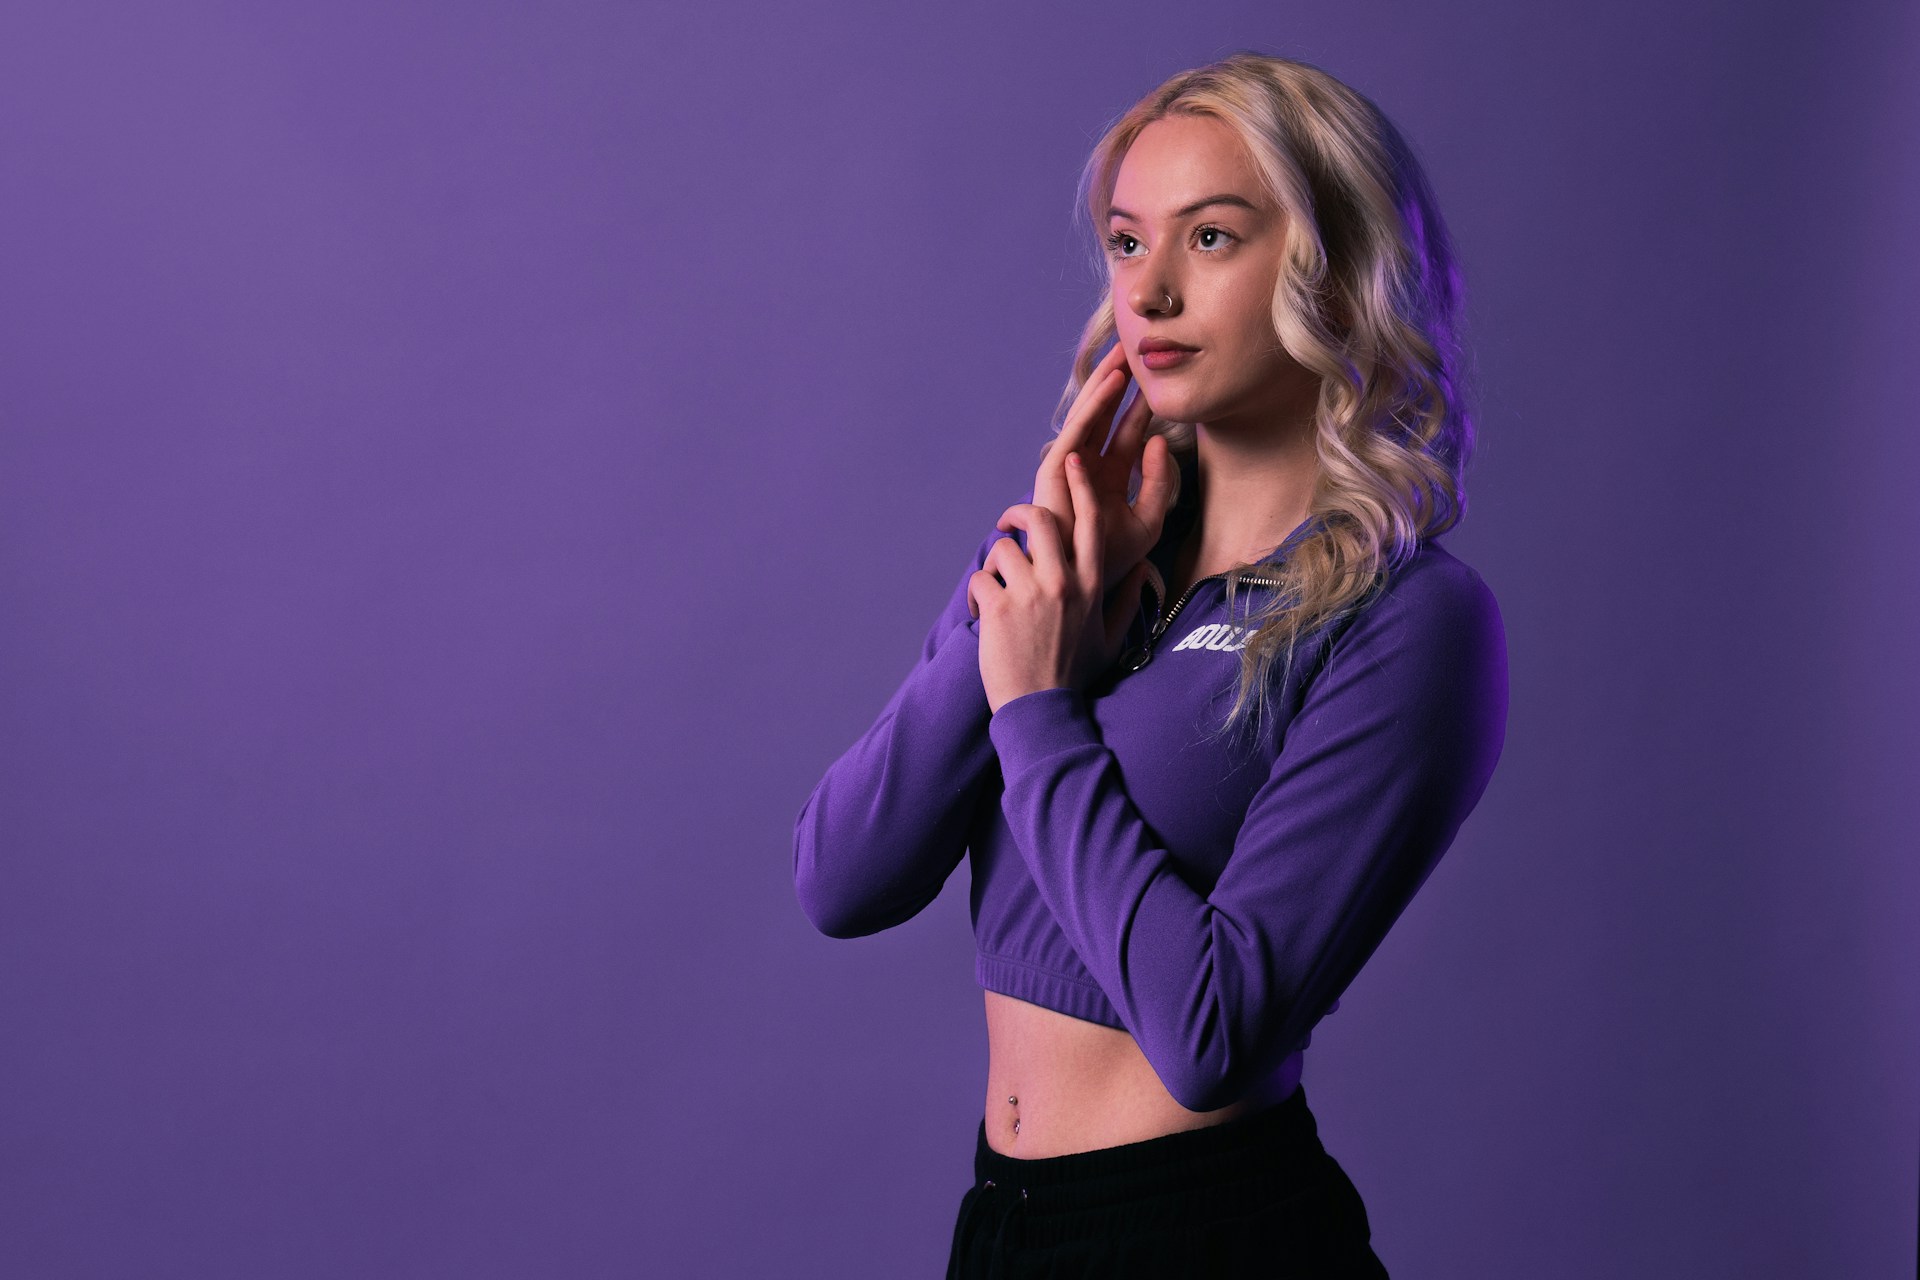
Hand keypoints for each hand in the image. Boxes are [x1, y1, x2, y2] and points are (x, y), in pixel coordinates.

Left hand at [969, 449, 1154, 713]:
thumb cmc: (1075, 675)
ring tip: (999, 592)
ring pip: (1006, 548)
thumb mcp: (1111, 639)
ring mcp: (1031, 593)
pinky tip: (988, 617)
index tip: (1072, 460)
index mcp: (1093, 585)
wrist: (1041, 710)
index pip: (1091, 522)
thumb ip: (1126, 603)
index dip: (1081, 486)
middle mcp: (1065, 582)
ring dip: (997, 565)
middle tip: (1010, 524)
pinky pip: (983, 578)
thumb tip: (1143, 576)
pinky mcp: (999, 606)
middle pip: (1044, 518)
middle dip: (1022, 514)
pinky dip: (981, 593)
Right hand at [1031, 341, 1179, 595]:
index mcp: (1110, 477)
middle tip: (1134, 350)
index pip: (1127, 432)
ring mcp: (1070, 467)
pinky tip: (1110, 386)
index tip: (1158, 377)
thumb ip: (1159, 484)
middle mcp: (1088, 467)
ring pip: (1089, 416)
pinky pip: (1077, 431)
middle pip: (1104, 415)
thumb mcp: (1148, 521)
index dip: (1141, 405)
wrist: (1082, 581)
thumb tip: (1160, 442)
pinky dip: (1092, 407)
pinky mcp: (1055, 471)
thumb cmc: (1110, 558)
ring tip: (1121, 356)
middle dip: (1117, 383)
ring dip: (1103, 385)